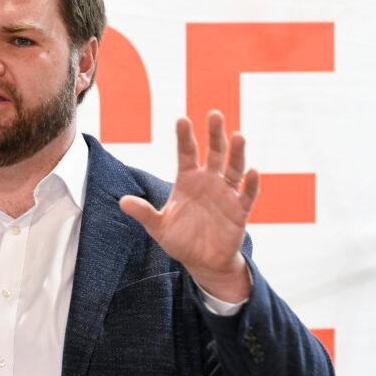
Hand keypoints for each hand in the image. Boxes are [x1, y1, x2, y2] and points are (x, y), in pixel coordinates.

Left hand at [119, 110, 259, 301]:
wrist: (202, 262)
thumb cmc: (180, 240)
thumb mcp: (158, 227)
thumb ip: (143, 213)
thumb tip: (122, 201)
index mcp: (188, 181)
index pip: (186, 153)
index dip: (184, 137)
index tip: (182, 119)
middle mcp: (209, 182)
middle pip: (214, 153)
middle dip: (215, 134)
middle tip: (215, 114)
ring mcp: (226, 194)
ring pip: (234, 168)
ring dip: (237, 153)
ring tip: (238, 136)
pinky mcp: (239, 211)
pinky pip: (247, 194)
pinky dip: (250, 184)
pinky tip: (252, 171)